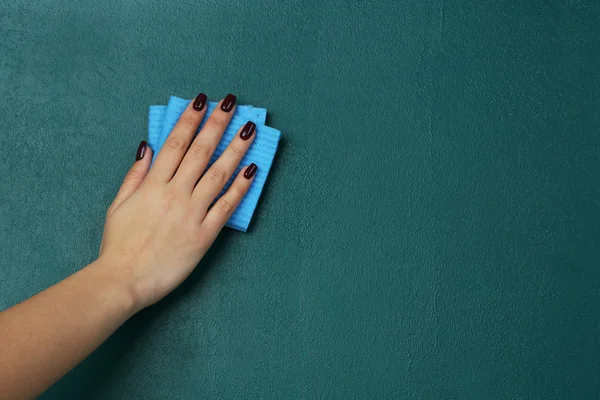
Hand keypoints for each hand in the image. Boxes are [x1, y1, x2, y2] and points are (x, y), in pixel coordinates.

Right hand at [98, 93, 256, 310]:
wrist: (123, 280)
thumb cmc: (118, 245)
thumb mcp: (118, 205)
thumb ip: (135, 175)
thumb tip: (147, 146)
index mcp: (153, 185)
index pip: (175, 143)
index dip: (190, 119)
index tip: (202, 100)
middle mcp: (174, 194)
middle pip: (200, 152)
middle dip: (217, 124)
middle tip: (232, 103)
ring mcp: (192, 213)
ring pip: (218, 174)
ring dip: (235, 149)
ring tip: (249, 129)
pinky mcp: (205, 235)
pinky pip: (226, 206)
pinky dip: (241, 187)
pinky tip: (253, 169)